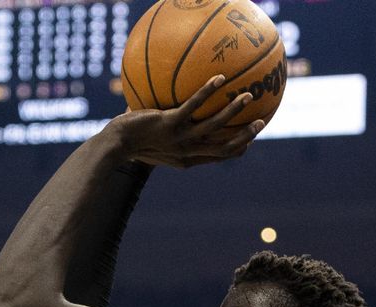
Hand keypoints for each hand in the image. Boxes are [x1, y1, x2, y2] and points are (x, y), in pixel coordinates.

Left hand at [107, 75, 264, 168]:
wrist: (115, 145)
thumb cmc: (133, 143)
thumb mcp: (157, 143)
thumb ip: (172, 133)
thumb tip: (179, 114)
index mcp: (187, 159)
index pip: (218, 157)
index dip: (237, 150)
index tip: (249, 140)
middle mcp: (187, 152)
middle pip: (224, 147)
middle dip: (245, 135)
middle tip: (260, 122)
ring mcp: (179, 139)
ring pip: (214, 127)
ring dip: (233, 111)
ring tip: (246, 94)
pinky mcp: (169, 124)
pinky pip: (193, 106)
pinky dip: (207, 92)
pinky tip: (219, 78)